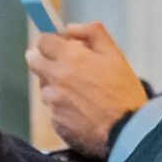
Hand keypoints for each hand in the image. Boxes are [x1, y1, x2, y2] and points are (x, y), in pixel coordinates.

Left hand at [26, 21, 148, 157]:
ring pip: (45, 86)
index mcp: (72, 58)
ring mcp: (54, 101)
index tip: (56, 43)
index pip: (43, 41)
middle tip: (61, 64)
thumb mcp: (115, 55)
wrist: (127, 132)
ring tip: (83, 93)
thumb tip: (69, 29)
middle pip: (33, 61)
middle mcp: (57, 78)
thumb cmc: (124, 93)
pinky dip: (63, 107)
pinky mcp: (54, 121)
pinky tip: (83, 110)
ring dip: (56, 85)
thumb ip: (92, 33)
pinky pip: (53, 108)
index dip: (49, 41)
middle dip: (43, 58)